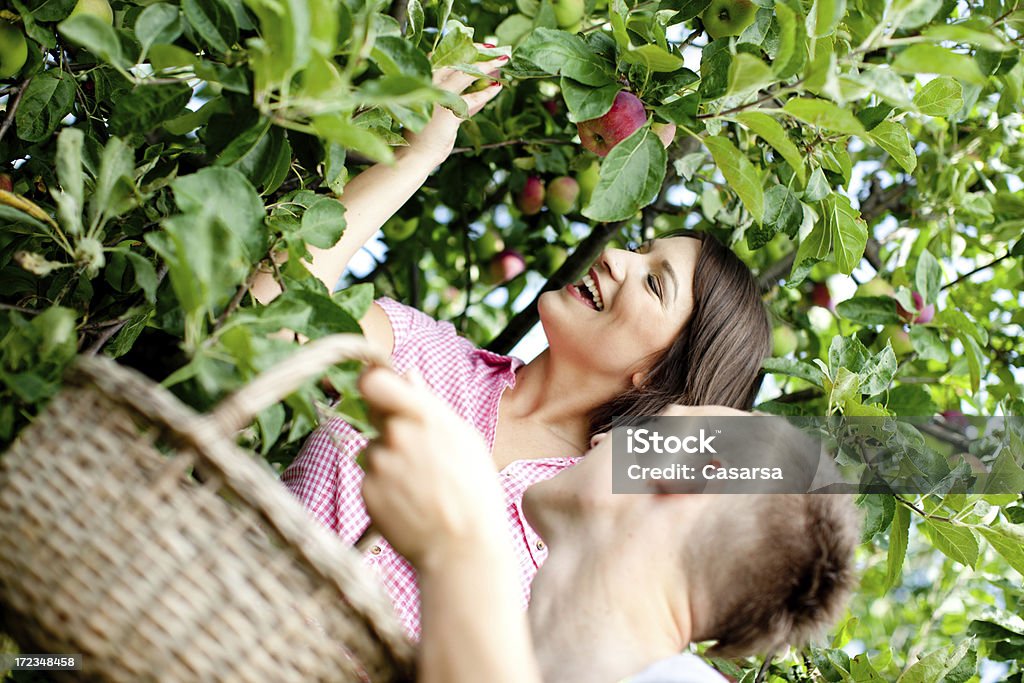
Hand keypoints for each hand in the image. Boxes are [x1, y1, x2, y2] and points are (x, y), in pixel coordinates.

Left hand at [360, 367, 505, 570]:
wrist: (462, 548)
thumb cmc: (473, 491)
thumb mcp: (464, 439)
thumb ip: (429, 404)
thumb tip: (408, 373)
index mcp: (424, 416)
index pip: (374, 380)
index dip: (372, 381)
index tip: (379, 388)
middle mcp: (396, 436)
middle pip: (375, 416)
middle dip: (390, 427)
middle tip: (419, 454)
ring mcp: (378, 464)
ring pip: (373, 449)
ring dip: (389, 460)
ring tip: (421, 485)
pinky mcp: (366, 491)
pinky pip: (370, 478)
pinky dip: (385, 486)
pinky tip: (410, 501)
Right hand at [404, 51, 507, 163]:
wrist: (414, 155)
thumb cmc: (425, 135)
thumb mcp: (441, 112)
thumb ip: (457, 100)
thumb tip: (480, 92)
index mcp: (421, 83)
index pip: (442, 58)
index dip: (460, 49)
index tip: (475, 45)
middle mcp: (427, 85)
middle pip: (455, 60)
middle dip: (476, 51)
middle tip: (493, 47)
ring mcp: (437, 96)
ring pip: (465, 74)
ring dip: (487, 66)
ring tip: (503, 60)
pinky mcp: (448, 111)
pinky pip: (472, 99)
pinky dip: (487, 92)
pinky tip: (498, 87)